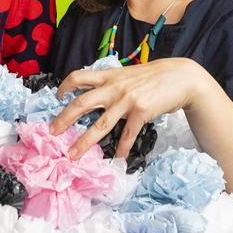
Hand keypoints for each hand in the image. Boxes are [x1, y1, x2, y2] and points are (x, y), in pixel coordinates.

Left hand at [49, 58, 214, 159]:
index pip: (79, 77)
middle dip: (64, 119)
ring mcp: (127, 100)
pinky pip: (127, 134)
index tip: (56, 97)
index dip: (65, 86)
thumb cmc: (154, 77)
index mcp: (109, 76)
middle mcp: (114, 87)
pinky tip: (118, 158)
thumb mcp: (128, 74)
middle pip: (82, 103)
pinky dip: (122, 148)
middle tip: (52, 133)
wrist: (180, 77)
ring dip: (85, 142)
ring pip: (100, 124)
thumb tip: (97, 91)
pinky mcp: (141, 111)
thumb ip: (112, 82)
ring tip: (73, 154)